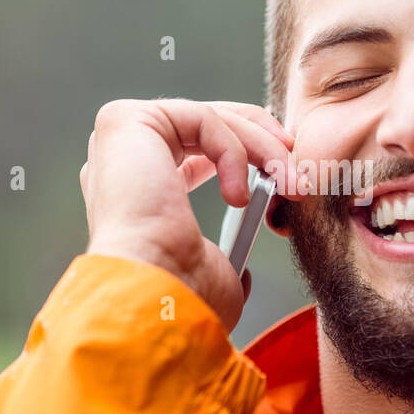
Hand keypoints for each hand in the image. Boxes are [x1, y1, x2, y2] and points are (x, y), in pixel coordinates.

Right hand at [80, 98, 294, 329]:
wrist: (153, 295)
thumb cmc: (182, 295)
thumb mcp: (215, 273)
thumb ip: (224, 259)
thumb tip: (242, 275)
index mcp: (134, 189)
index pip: (192, 148)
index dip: (241, 150)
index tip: (282, 169)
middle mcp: (121, 158)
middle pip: (203, 124)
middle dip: (259, 142)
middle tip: (295, 169)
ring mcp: (118, 138)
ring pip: (209, 119)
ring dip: (260, 148)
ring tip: (288, 185)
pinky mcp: (126, 121)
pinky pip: (202, 118)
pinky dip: (233, 151)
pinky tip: (237, 197)